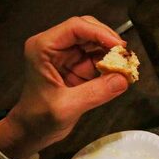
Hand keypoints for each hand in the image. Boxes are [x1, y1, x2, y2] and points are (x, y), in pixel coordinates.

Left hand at [0, 16, 128, 157]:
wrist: (31, 131)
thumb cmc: (39, 119)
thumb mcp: (66, 107)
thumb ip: (95, 92)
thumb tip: (124, 79)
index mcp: (44, 48)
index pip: (75, 27)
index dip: (100, 33)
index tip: (119, 48)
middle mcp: (55, 46)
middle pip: (88, 29)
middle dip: (108, 41)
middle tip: (126, 56)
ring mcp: (68, 55)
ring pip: (96, 42)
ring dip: (112, 52)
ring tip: (126, 66)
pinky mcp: (78, 66)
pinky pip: (99, 57)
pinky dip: (111, 63)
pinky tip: (120, 73)